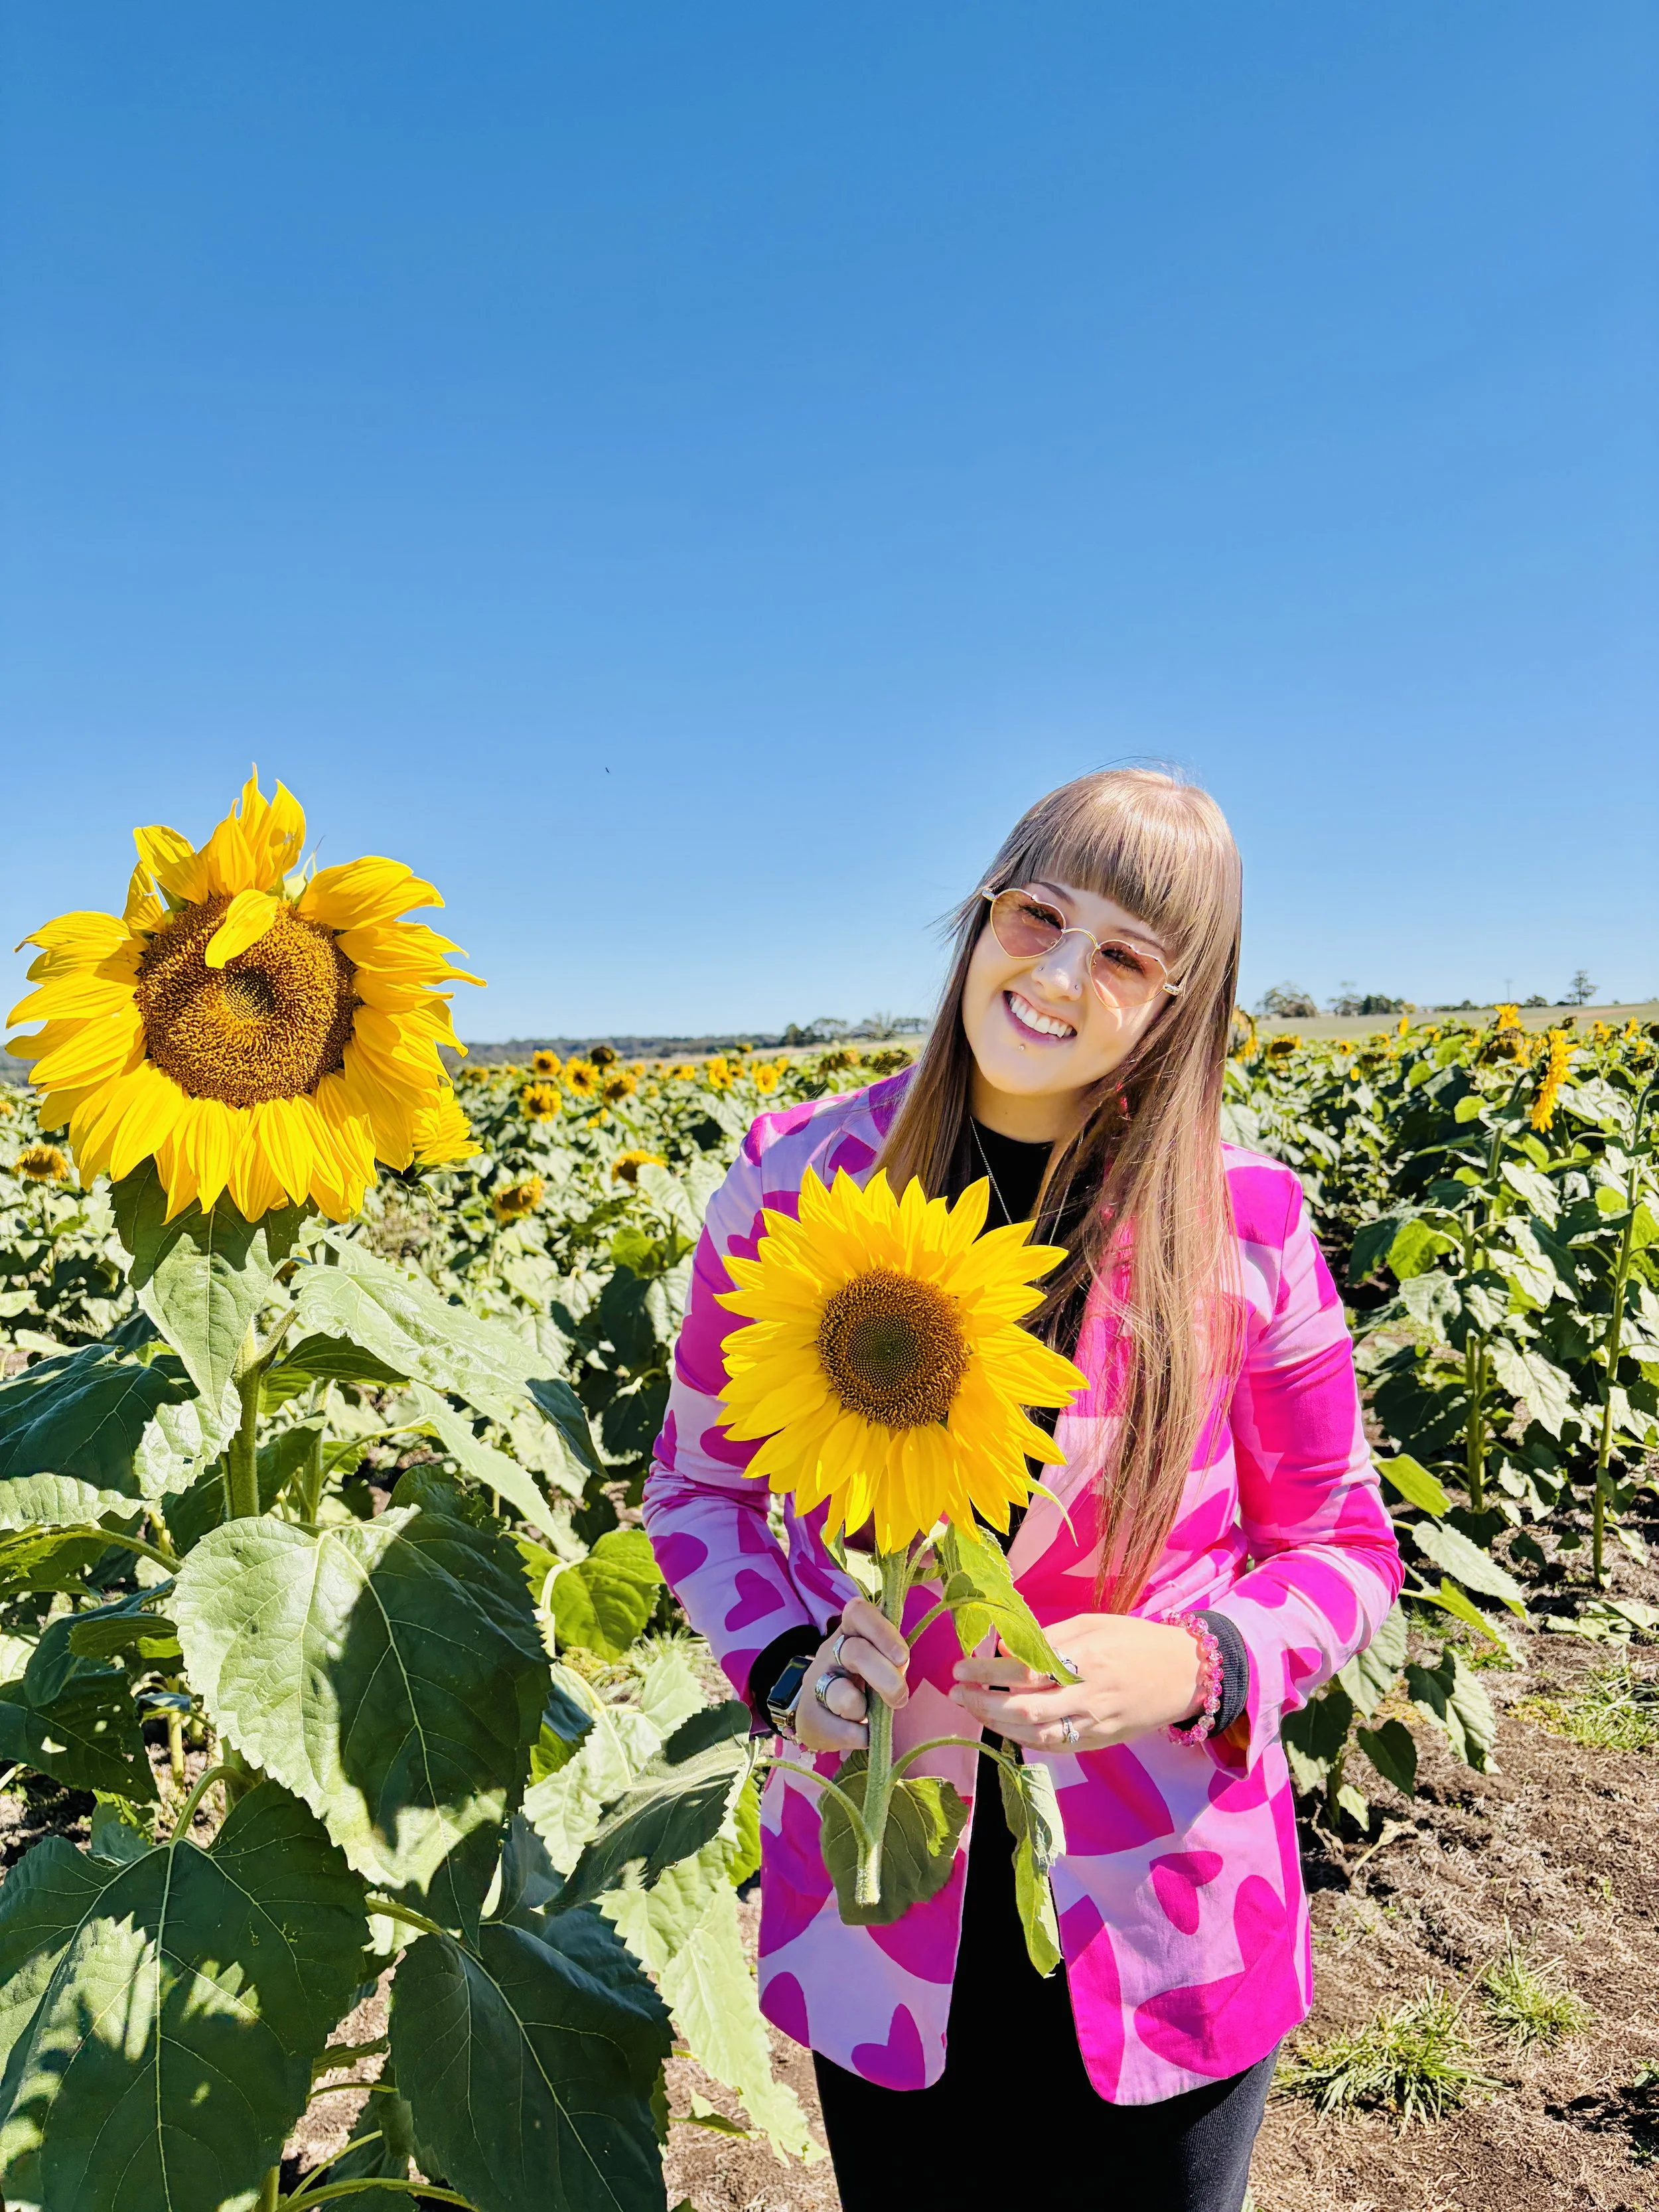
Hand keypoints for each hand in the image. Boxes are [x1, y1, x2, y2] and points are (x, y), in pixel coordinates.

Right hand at [790, 1597, 911, 1753]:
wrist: (824, 1715)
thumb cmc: (864, 1680)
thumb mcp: (879, 1660)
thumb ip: (892, 1659)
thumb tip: (902, 1665)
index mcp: (849, 1632)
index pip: (858, 1613)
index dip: (881, 1632)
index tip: (902, 1658)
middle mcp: (830, 1652)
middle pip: (855, 1652)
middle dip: (884, 1678)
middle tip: (899, 1698)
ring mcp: (817, 1683)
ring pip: (842, 1694)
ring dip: (862, 1709)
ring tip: (866, 1715)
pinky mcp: (810, 1717)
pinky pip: (843, 1730)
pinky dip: (860, 1736)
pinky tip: (861, 1733)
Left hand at [948, 1613, 1200, 1754]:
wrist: (1186, 1672)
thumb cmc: (1135, 1639)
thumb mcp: (1092, 1624)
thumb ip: (1048, 1639)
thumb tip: (1005, 1651)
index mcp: (1085, 1655)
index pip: (1025, 1669)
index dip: (987, 1672)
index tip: (960, 1668)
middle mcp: (1089, 1692)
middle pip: (1025, 1707)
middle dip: (983, 1703)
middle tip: (957, 1693)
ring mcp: (1097, 1722)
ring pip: (1037, 1735)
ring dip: (999, 1725)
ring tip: (975, 1710)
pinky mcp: (1103, 1741)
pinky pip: (1057, 1746)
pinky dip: (1027, 1740)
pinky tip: (1008, 1727)